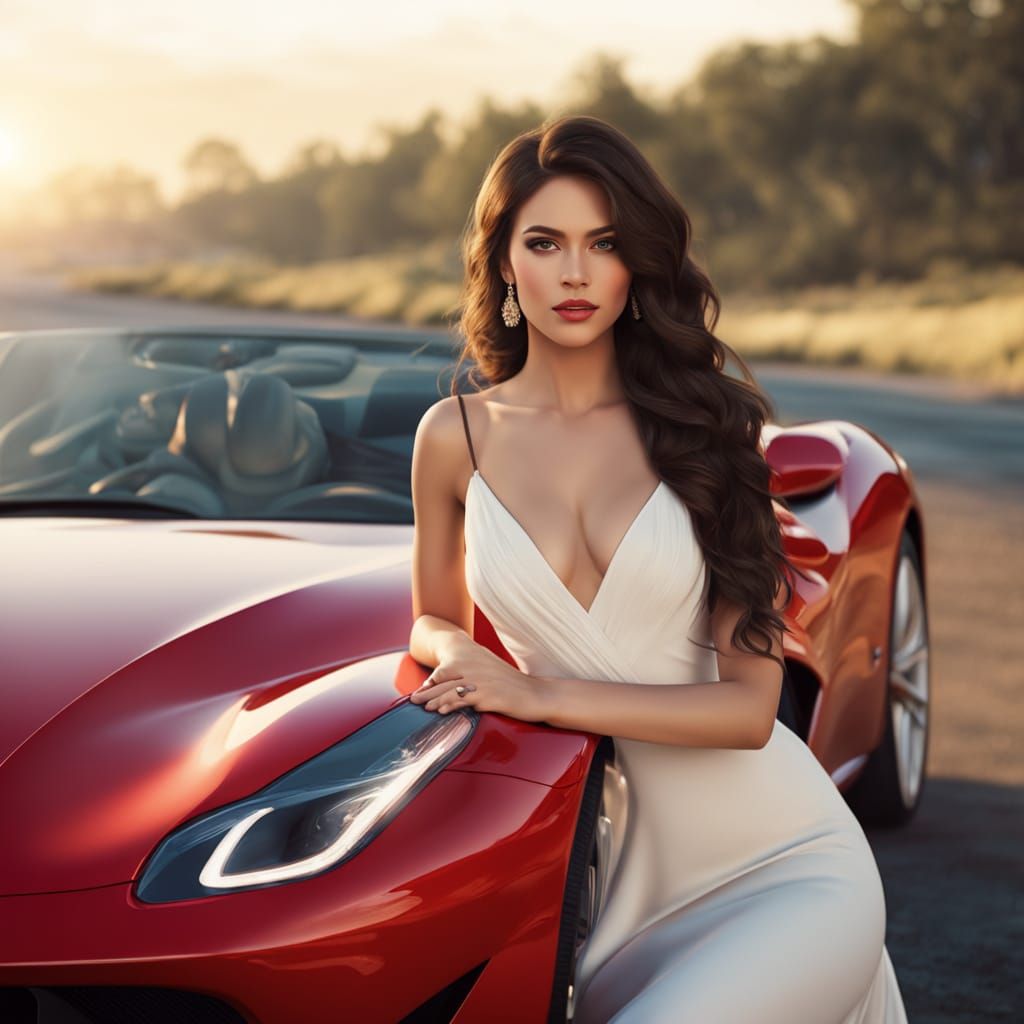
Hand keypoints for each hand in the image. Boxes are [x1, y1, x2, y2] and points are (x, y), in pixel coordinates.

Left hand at [410, 635, 551, 722]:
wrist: (537, 694)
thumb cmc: (514, 687)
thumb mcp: (492, 673)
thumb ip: (475, 673)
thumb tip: (457, 683)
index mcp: (477, 660)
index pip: (447, 669)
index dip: (433, 682)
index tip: (422, 691)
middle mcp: (477, 668)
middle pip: (445, 680)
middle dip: (428, 691)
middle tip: (414, 700)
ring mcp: (482, 682)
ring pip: (451, 690)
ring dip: (435, 699)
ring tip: (424, 707)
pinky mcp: (489, 696)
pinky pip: (464, 701)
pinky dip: (450, 705)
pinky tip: (442, 711)